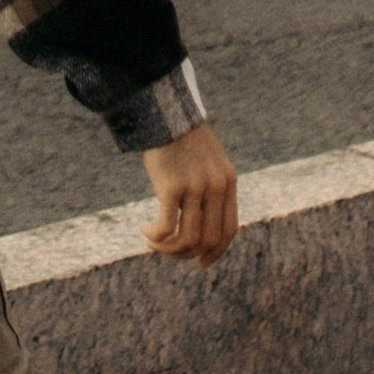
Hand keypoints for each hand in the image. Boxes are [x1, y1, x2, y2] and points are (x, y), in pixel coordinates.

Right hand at [140, 125, 238, 268]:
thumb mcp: (206, 160)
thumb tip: (202, 218)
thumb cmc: (181, 135)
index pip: (229, 230)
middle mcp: (216, 187)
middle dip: (187, 254)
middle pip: (208, 240)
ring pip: (188, 239)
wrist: (164, 110)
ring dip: (168, 249)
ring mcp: (195, 187)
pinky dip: (156, 237)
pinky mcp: (171, 186)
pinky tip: (145, 231)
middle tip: (168, 251)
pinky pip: (167, 227)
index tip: (200, 263)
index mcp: (228, 182)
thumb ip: (211, 185)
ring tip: (152, 243)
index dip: (216, 252)